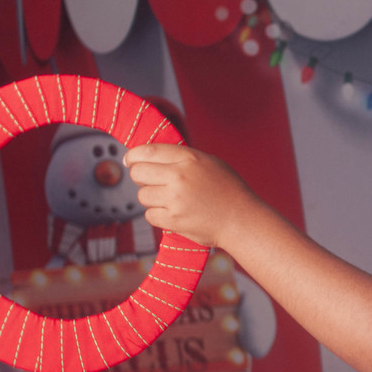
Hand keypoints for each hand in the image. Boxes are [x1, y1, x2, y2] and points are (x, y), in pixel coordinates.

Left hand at [124, 143, 252, 248]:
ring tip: (170, 201)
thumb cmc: (228, 191)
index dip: (133, 156)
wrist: (242, 220)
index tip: (130, 160)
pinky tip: (174, 214)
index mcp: (188, 158)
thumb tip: (149, 157)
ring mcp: (175, 199)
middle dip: (141, 178)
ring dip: (152, 198)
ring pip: (142, 195)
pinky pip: (150, 215)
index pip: (147, 151)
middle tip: (152, 183)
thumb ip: (181, 158)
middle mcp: (179, 176)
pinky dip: (158, 215)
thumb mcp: (209, 163)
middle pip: (138, 173)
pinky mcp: (173, 220)